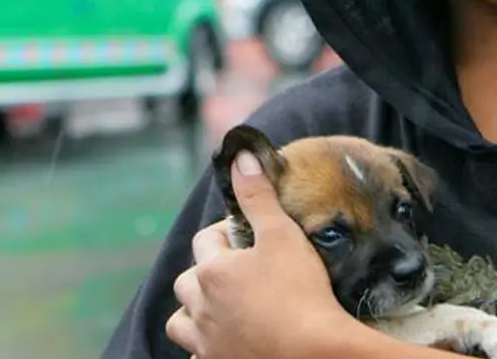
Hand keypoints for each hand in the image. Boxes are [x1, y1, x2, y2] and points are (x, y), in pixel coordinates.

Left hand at [166, 152, 354, 358]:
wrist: (315, 352)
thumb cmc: (300, 292)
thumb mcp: (282, 235)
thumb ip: (258, 197)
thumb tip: (241, 157)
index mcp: (211, 272)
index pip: (206, 240)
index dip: (227, 234)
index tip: (250, 238)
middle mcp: (200, 308)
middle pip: (186, 283)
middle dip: (205, 274)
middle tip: (239, 273)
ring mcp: (206, 343)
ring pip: (181, 324)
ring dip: (194, 314)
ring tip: (222, 309)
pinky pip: (199, 356)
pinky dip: (207, 348)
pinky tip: (228, 343)